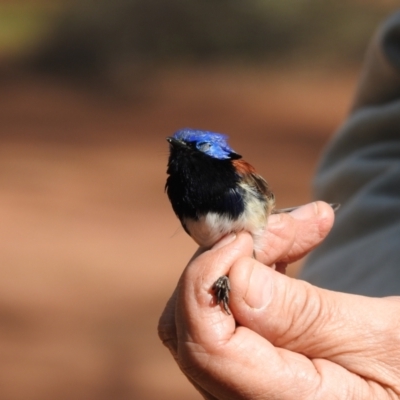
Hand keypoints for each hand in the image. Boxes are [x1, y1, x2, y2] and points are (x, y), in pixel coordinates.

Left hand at [158, 202, 399, 398]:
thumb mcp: (379, 338)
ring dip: (249, 257)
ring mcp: (246, 384)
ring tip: (305, 225)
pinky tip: (292, 247)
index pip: (204, 348)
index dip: (206, 281)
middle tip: (289, 224)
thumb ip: (302, 316)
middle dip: (232, 260)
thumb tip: (234, 278)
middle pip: (193, 324)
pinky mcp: (253, 361)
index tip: (243, 237)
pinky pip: (229, 310)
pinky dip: (256, 271)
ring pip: (208, 309)